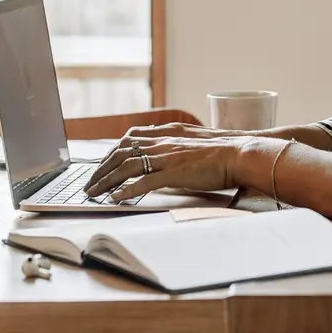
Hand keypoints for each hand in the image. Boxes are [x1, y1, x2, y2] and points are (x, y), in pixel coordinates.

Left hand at [84, 124, 268, 203]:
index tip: (102, 165)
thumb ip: (177, 146)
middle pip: (121, 152)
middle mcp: (163, 143)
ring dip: (106, 181)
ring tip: (94, 194)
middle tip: (90, 184)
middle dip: (101, 169)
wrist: (241, 152)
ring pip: (126, 166)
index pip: (129, 139)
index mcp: (167, 134)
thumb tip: (167, 157)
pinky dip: (126, 191)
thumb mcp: (195, 142)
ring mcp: (167, 157)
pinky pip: (143, 182)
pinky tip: (116, 198)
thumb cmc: (224, 151)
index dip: (111, 153)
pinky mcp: (174, 173)